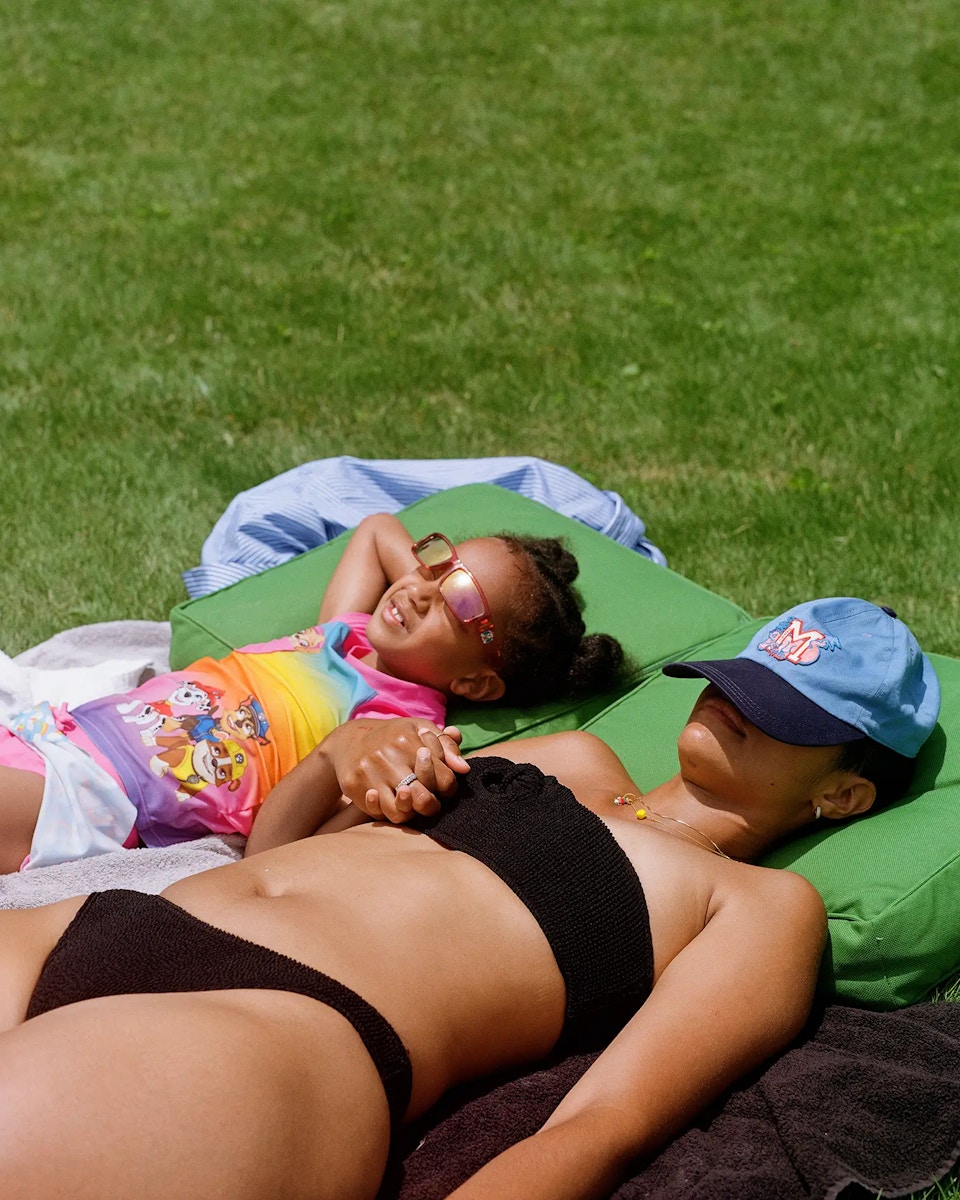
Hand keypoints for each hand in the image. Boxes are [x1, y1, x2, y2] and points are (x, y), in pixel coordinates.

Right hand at [326, 719, 468, 822]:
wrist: (349, 739)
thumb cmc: (395, 737)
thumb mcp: (420, 730)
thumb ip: (446, 746)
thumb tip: (464, 768)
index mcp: (409, 740)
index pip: (443, 779)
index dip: (448, 787)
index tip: (442, 785)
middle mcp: (389, 756)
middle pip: (423, 798)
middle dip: (431, 804)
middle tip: (428, 798)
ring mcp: (370, 772)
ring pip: (401, 811)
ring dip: (410, 811)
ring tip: (410, 800)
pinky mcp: (354, 785)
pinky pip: (378, 812)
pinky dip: (388, 812)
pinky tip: (391, 800)